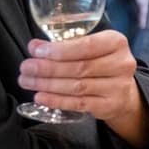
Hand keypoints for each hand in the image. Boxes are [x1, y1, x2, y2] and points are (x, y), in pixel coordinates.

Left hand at [18, 30, 148, 146]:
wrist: (123, 90)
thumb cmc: (101, 62)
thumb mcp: (89, 47)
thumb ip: (63, 45)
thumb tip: (34, 46)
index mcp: (116, 42)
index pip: (86, 45)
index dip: (59, 50)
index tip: (37, 51)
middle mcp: (121, 64)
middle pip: (79, 67)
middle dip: (48, 68)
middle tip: (26, 68)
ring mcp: (118, 87)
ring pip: (77, 86)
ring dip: (48, 85)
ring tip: (28, 81)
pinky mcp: (110, 105)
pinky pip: (79, 104)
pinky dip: (57, 101)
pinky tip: (40, 97)